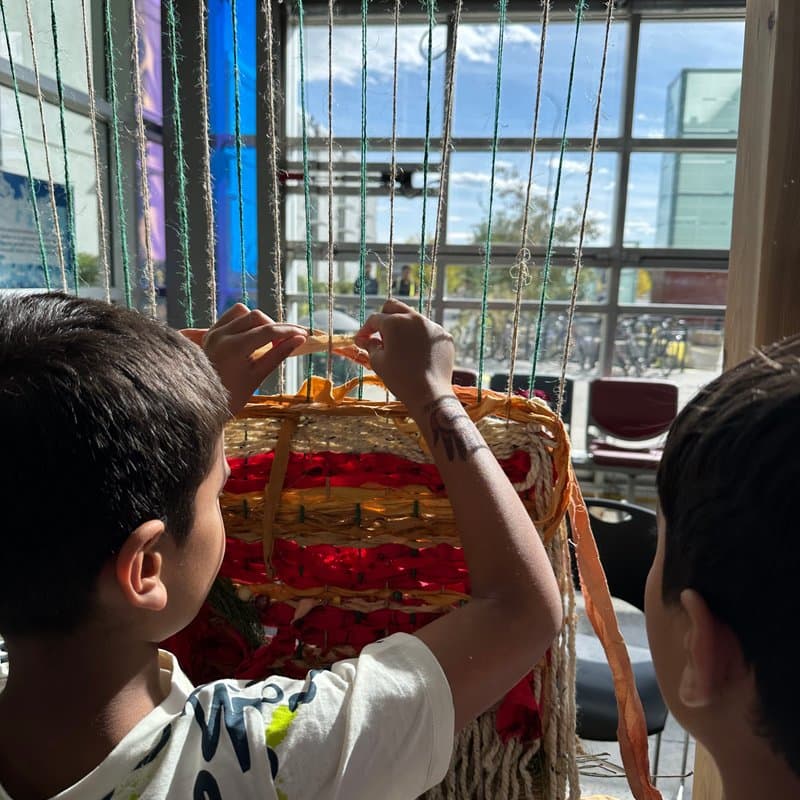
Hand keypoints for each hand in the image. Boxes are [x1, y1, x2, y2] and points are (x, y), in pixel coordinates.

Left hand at [183, 305, 306, 414]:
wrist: (203, 404)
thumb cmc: (232, 397)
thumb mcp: (258, 376)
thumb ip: (279, 354)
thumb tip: (300, 339)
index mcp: (234, 347)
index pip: (268, 331)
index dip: (288, 331)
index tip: (303, 334)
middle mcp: (221, 335)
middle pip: (256, 316)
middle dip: (274, 326)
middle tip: (284, 343)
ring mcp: (213, 332)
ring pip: (242, 312)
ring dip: (258, 322)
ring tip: (266, 340)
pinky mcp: (209, 333)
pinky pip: (230, 318)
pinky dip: (244, 322)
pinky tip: (251, 337)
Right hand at [355, 299, 454, 409]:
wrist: (430, 393)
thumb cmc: (400, 378)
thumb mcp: (378, 362)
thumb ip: (370, 346)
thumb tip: (366, 340)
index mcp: (395, 322)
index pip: (375, 319)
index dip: (365, 330)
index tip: (361, 341)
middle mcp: (415, 318)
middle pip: (394, 307)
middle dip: (383, 318)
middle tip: (379, 335)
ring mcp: (432, 326)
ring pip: (413, 319)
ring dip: (403, 328)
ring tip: (399, 347)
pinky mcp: (444, 336)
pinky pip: (428, 331)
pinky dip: (419, 338)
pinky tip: (416, 354)